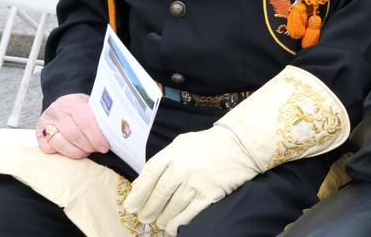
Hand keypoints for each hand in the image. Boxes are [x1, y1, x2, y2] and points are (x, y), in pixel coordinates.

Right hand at [36, 93, 108, 158]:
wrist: (63, 104)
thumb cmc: (81, 108)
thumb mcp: (91, 106)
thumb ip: (99, 117)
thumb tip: (114, 132)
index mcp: (73, 102)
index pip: (86, 122)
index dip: (96, 137)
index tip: (105, 146)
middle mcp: (56, 111)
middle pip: (74, 135)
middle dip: (88, 146)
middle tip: (97, 149)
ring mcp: (45, 122)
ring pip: (60, 143)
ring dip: (76, 152)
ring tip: (86, 152)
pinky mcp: (38, 133)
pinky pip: (49, 148)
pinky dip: (62, 153)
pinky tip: (72, 150)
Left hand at [124, 126, 257, 234]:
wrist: (240, 145)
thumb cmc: (207, 144)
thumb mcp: (180, 144)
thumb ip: (161, 161)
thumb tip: (140, 184)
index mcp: (172, 154)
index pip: (147, 178)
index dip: (136, 195)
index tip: (131, 206)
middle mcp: (181, 169)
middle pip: (157, 197)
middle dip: (147, 211)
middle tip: (145, 217)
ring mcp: (195, 183)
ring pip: (170, 209)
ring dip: (161, 219)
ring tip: (159, 220)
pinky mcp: (209, 195)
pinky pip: (187, 216)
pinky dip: (176, 225)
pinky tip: (172, 226)